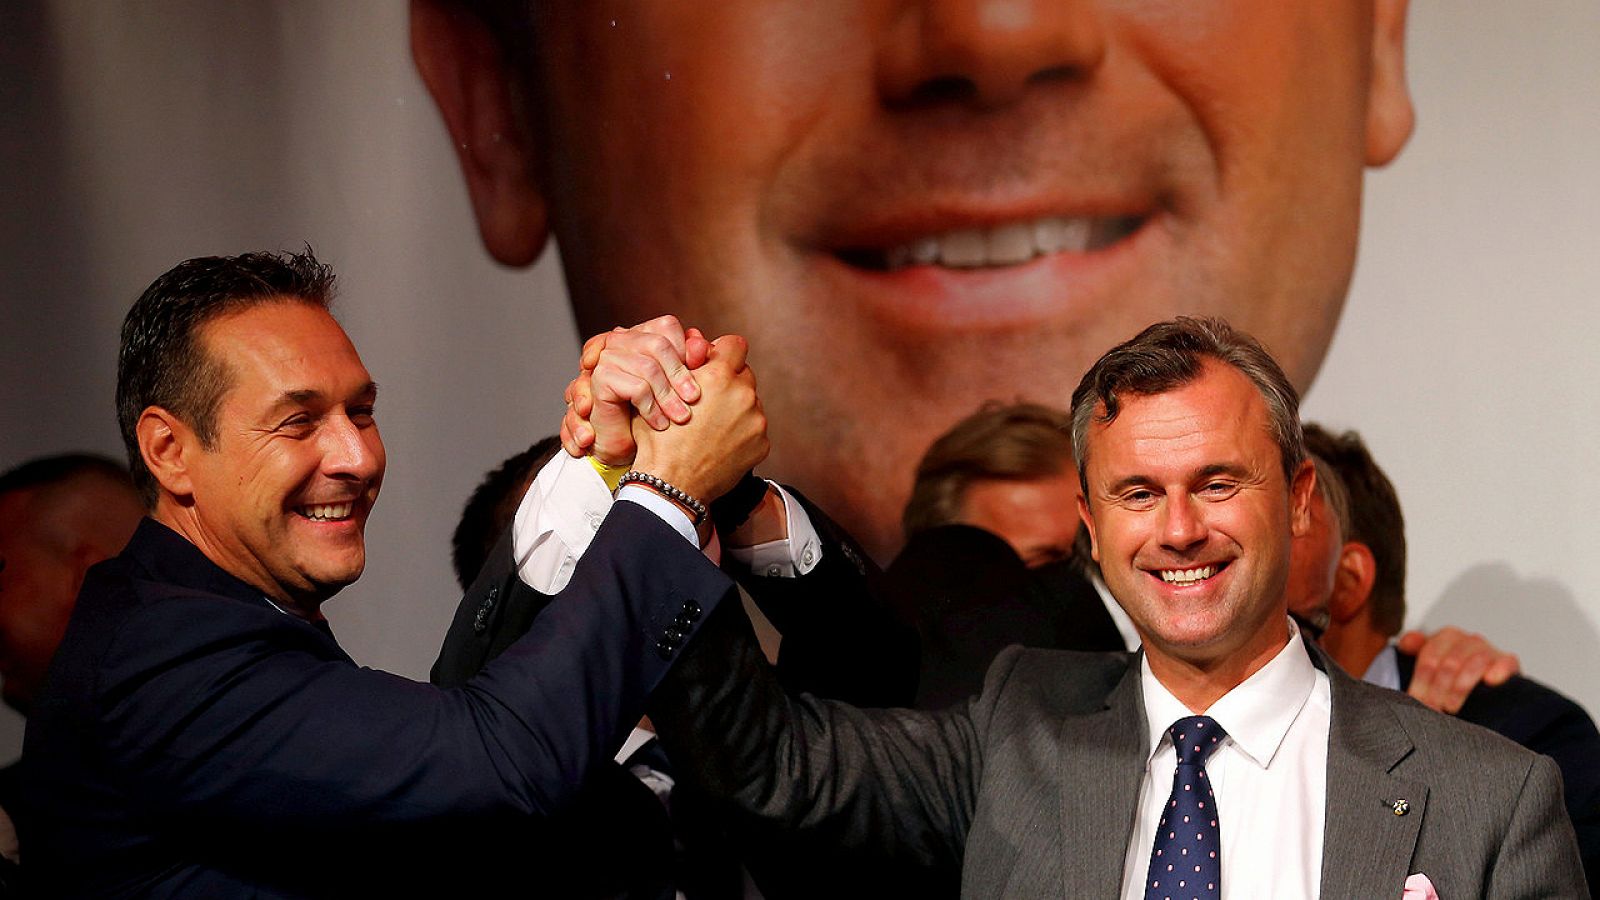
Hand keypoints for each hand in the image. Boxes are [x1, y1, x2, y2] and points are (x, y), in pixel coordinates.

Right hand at [560, 316, 710, 464]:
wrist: (625, 449)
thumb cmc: (654, 414)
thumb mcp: (677, 387)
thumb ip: (691, 363)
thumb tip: (703, 345)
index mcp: (639, 336)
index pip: (666, 326)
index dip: (684, 351)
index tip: (696, 376)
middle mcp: (619, 340)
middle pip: (658, 344)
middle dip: (679, 374)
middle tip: (694, 399)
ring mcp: (607, 358)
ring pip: (648, 368)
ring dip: (668, 397)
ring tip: (680, 417)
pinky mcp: (600, 379)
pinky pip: (637, 388)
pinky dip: (652, 409)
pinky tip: (660, 424)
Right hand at [630, 335, 767, 502]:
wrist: (671, 485)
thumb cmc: (659, 439)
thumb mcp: (661, 393)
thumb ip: (684, 367)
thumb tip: (696, 348)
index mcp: (719, 376)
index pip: (735, 345)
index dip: (723, 353)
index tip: (714, 364)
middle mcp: (743, 394)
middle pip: (744, 375)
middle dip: (729, 383)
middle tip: (709, 401)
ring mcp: (756, 420)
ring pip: (750, 402)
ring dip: (736, 409)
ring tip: (712, 427)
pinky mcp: (762, 443)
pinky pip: (755, 429)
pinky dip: (742, 434)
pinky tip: (720, 445)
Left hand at [1397, 626, 1518, 712]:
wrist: (1486, 680)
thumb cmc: (1453, 673)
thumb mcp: (1431, 659)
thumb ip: (1416, 648)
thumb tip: (1404, 644)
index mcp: (1447, 636)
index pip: (1429, 657)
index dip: (1421, 681)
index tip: (1416, 700)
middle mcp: (1468, 640)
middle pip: (1449, 663)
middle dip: (1437, 689)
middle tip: (1432, 709)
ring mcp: (1489, 650)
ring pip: (1473, 664)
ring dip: (1459, 688)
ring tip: (1450, 707)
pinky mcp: (1509, 662)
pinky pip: (1506, 662)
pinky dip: (1498, 670)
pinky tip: (1491, 681)